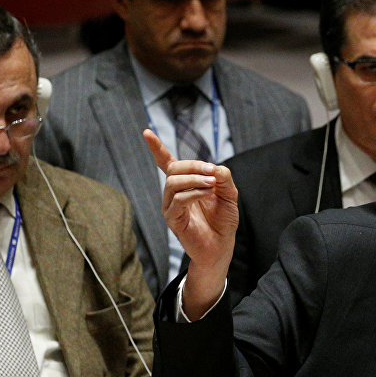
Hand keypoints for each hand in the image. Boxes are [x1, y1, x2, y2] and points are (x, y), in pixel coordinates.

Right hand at [144, 129, 235, 316]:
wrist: (221, 245)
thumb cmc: (223, 220)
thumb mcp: (229, 194)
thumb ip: (223, 178)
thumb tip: (214, 168)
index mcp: (185, 183)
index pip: (166, 162)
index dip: (156, 148)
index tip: (146, 131)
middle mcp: (173, 193)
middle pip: (173, 168)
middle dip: (194, 165)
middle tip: (212, 172)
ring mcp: (170, 206)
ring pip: (173, 182)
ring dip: (195, 179)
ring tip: (211, 185)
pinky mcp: (173, 219)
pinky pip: (178, 199)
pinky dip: (193, 193)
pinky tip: (206, 195)